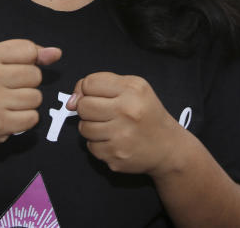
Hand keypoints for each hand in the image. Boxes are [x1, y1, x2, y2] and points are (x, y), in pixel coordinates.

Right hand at [0, 39, 60, 154]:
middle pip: (35, 74)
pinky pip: (32, 118)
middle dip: (27, 83)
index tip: (14, 70)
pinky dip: (25, 120)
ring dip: (26, 103)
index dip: (28, 60)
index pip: (28, 49)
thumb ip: (22, 54)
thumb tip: (56, 53)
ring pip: (36, 97)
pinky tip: (8, 117)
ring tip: (6, 104)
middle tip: (6, 90)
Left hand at [66, 72, 184, 176]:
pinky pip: (91, 147)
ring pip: (84, 128)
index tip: (94, 96)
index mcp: (132, 90)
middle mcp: (127, 112)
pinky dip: (98, 144)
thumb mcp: (133, 88)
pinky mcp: (116, 156)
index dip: (86, 89)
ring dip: (91, 127)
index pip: (89, 83)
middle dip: (87, 109)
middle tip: (102, 113)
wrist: (168, 147)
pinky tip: (113, 141)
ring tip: (109, 127)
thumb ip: (101, 84)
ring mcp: (121, 136)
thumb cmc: (146, 113)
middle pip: (83, 106)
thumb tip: (70, 102)